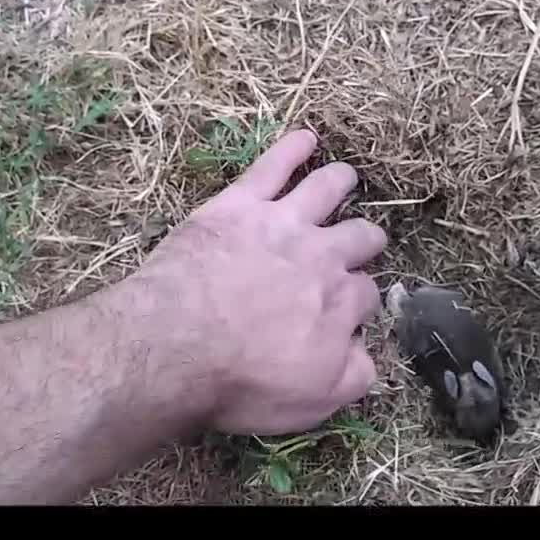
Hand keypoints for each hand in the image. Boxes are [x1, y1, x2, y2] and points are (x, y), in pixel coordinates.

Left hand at [142, 129, 386, 434]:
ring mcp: (281, 223)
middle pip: (358, 237)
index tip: (349, 308)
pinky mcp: (239, 204)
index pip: (366, 293)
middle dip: (366, 239)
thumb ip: (353, 375)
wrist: (174, 346)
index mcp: (340, 302)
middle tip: (364, 240)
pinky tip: (304, 138)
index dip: (359, 300)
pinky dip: (291, 148)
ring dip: (340, 182)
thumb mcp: (313, 400)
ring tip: (347, 176)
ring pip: (325, 190)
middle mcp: (322, 255)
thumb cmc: (241, 380)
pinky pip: (272, 166)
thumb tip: (366, 352)